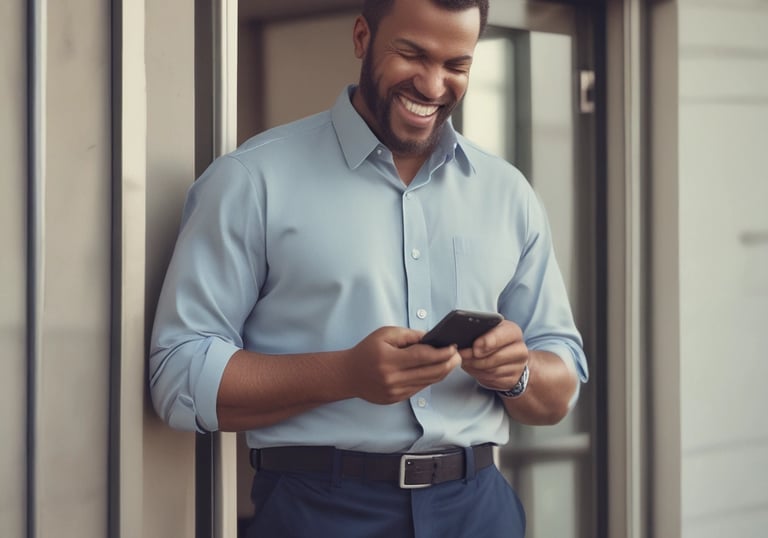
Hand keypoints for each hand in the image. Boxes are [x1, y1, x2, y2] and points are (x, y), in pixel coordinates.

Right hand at [344, 327, 460, 404]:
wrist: (348, 375)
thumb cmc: (367, 351)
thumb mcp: (385, 334)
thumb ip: (409, 335)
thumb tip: (431, 338)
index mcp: (390, 360)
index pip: (423, 357)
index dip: (442, 352)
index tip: (454, 347)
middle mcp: (393, 378)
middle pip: (430, 372)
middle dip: (448, 363)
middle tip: (459, 355)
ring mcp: (395, 392)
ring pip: (428, 382)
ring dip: (442, 372)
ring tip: (451, 362)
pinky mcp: (396, 399)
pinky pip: (420, 389)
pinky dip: (430, 379)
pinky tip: (436, 371)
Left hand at [459, 320, 527, 390]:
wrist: (505, 356)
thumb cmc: (492, 339)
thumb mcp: (486, 330)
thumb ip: (478, 333)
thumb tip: (467, 343)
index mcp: (513, 332)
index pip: (503, 335)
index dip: (487, 341)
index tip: (475, 347)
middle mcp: (520, 349)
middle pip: (495, 357)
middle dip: (475, 358)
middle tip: (462, 355)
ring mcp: (519, 366)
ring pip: (492, 370)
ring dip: (475, 367)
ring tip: (465, 361)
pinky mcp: (513, 380)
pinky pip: (492, 379)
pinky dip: (479, 374)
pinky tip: (473, 368)